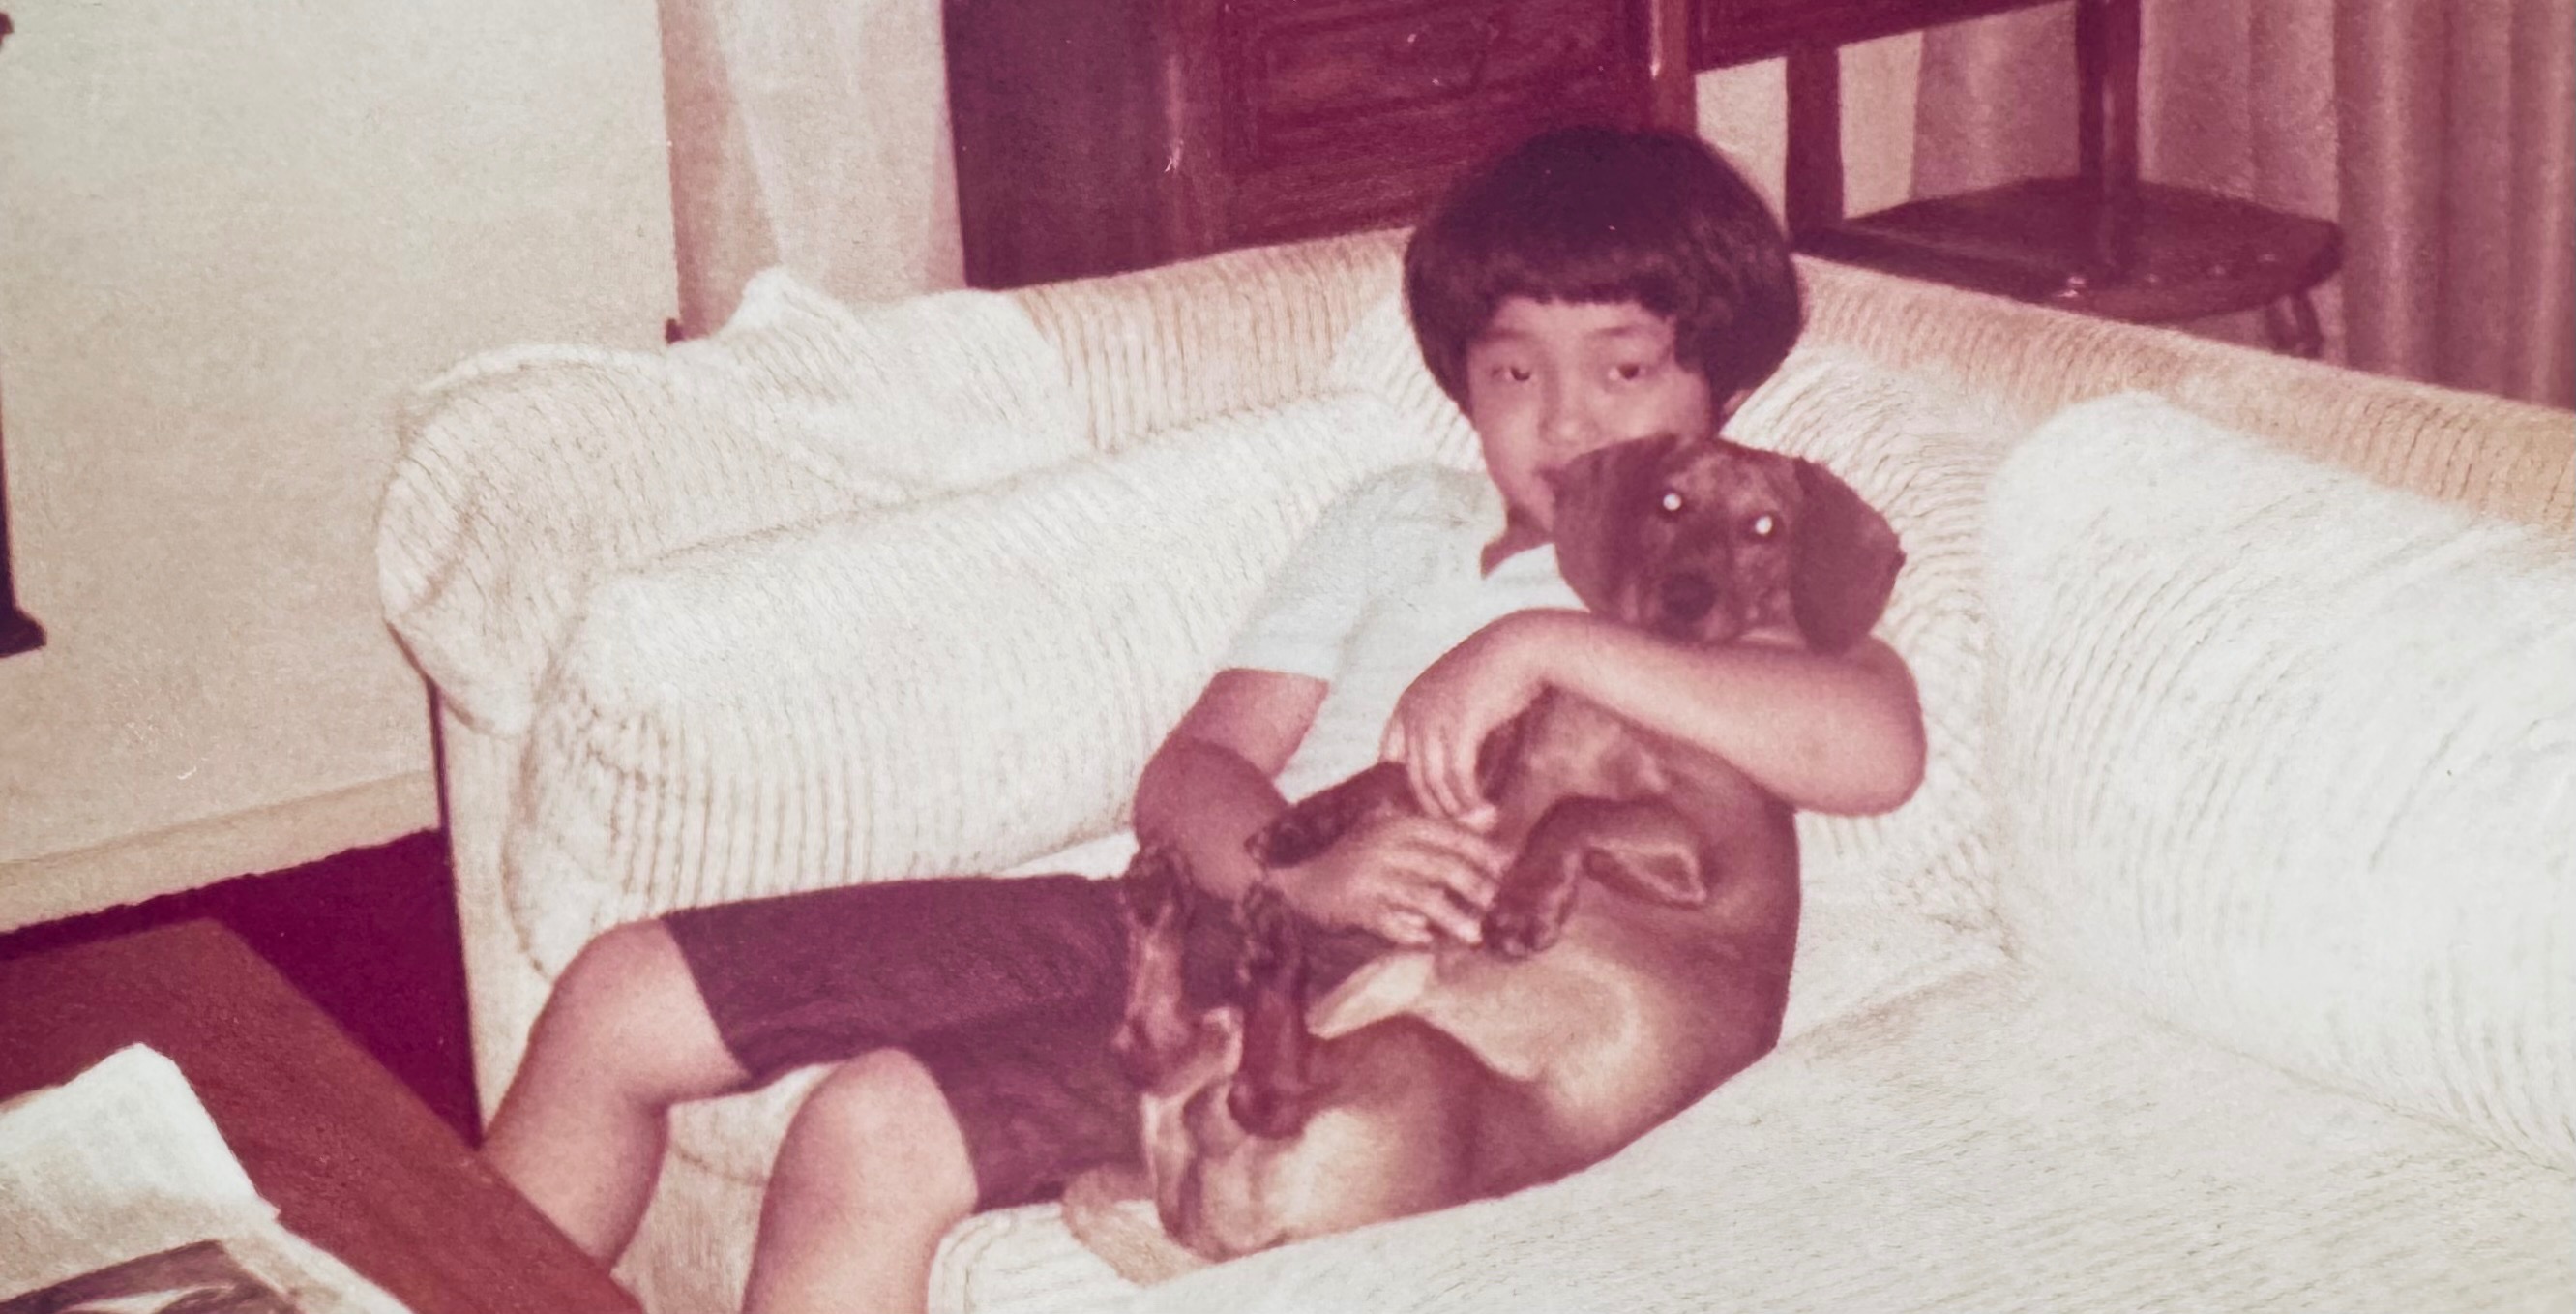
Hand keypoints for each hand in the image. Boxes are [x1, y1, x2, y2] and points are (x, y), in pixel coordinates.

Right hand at [1270, 813, 1507, 946]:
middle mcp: (1386, 847)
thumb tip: (1492, 816)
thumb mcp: (1395, 835)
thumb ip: (1442, 829)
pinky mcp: (1357, 906)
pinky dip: (1412, 934)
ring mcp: (1371, 877)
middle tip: (1495, 905)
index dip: (1481, 853)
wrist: (1300, 878)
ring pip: (1423, 897)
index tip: (1507, 869)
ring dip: (1453, 918)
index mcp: (1398, 825)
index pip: (1449, 835)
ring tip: (1474, 935)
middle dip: (1474, 888)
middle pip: (1442, 867)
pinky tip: (1426, 941)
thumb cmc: (1357, 858)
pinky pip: (1393, 923)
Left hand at [1381, 614, 1552, 828]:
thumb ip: (1444, 725)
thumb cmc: (1496, 672)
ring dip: (1457, 809)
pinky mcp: (1459, 727)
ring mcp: (1433, 720)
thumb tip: (1447, 766)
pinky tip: (1488, 809)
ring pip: (1435, 782)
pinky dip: (1471, 798)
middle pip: (1414, 777)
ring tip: (1478, 823)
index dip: (1405, 785)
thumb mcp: (1456, 697)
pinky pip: (1459, 777)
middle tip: (1458, 827)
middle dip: (1435, 807)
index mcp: (1406, 704)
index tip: (1430, 805)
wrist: (1520, 647)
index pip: (1389, 758)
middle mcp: (1412, 712)